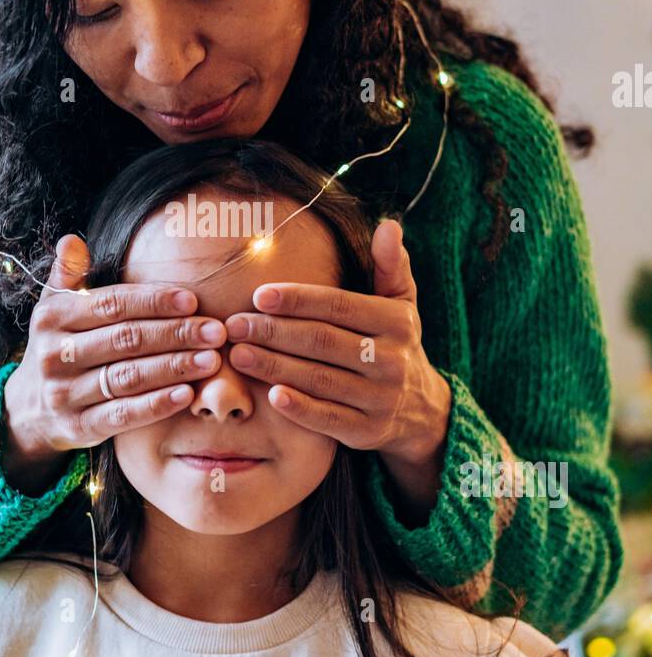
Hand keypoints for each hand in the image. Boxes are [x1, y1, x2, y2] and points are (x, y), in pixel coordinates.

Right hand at [1, 235, 225, 493]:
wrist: (30, 409)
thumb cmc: (59, 347)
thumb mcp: (54, 309)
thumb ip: (68, 275)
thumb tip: (72, 240)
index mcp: (52, 317)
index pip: (112, 305)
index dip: (154, 302)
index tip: (192, 300)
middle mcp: (55, 355)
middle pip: (125, 340)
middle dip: (175, 334)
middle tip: (215, 331)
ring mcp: (64, 394)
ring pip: (128, 377)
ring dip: (174, 367)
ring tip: (211, 361)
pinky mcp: (78, 427)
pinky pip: (122, 415)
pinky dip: (156, 405)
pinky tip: (186, 394)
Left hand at [223, 219, 451, 513]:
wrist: (422, 411)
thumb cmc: (396, 344)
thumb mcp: (401, 304)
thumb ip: (391, 265)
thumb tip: (389, 224)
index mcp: (396, 321)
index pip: (339, 306)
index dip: (297, 300)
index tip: (258, 295)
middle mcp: (391, 360)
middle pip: (322, 341)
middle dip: (273, 332)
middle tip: (234, 325)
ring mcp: (380, 398)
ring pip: (319, 379)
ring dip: (274, 366)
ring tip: (237, 354)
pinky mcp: (367, 432)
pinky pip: (328, 419)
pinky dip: (299, 408)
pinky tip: (270, 395)